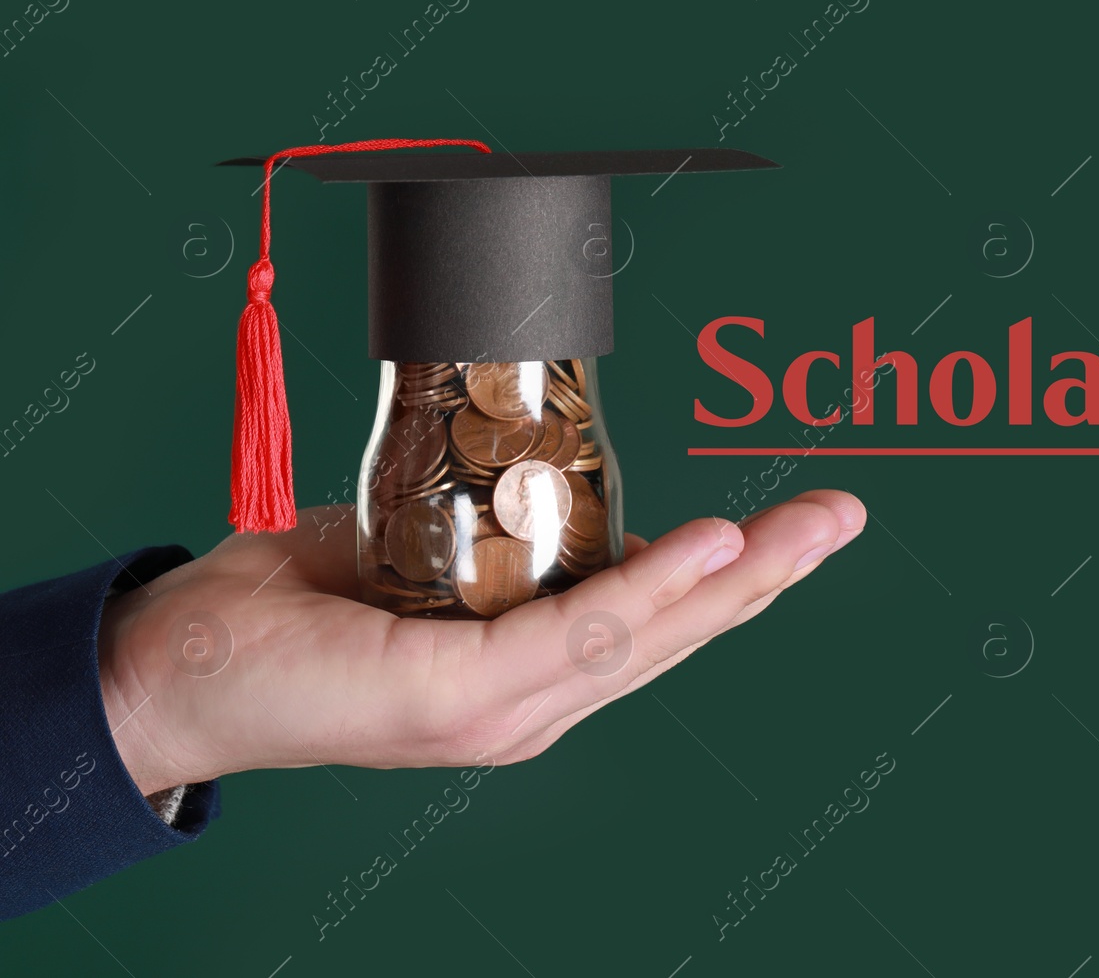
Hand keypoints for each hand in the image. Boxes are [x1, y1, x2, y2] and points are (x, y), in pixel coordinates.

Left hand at [98, 490, 863, 794]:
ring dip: (738, 577)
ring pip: (648, 636)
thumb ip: (483, 535)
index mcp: (524, 676)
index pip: (650, 625)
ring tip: (806, 528)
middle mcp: (530, 707)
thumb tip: (526, 473)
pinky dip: (652, 585)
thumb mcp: (409, 556)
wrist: (169, 671)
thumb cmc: (290, 611)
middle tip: (842, 515)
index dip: (729, 577)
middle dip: (771, 575)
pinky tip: (712, 543)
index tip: (791, 526)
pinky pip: (580, 633)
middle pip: (675, 637)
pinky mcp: (461, 699)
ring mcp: (502, 712)